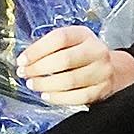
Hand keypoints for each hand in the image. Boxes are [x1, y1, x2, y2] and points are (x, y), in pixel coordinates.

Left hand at [16, 25, 133, 107]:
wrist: (111, 68)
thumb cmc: (81, 55)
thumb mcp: (69, 43)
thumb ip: (49, 48)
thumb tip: (24, 60)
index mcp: (84, 34)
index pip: (59, 38)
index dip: (37, 49)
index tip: (22, 60)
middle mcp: (96, 50)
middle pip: (64, 59)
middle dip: (39, 68)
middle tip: (25, 74)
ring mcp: (102, 71)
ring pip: (70, 80)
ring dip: (46, 84)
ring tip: (33, 85)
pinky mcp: (102, 89)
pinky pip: (78, 97)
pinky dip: (58, 98)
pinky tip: (46, 96)